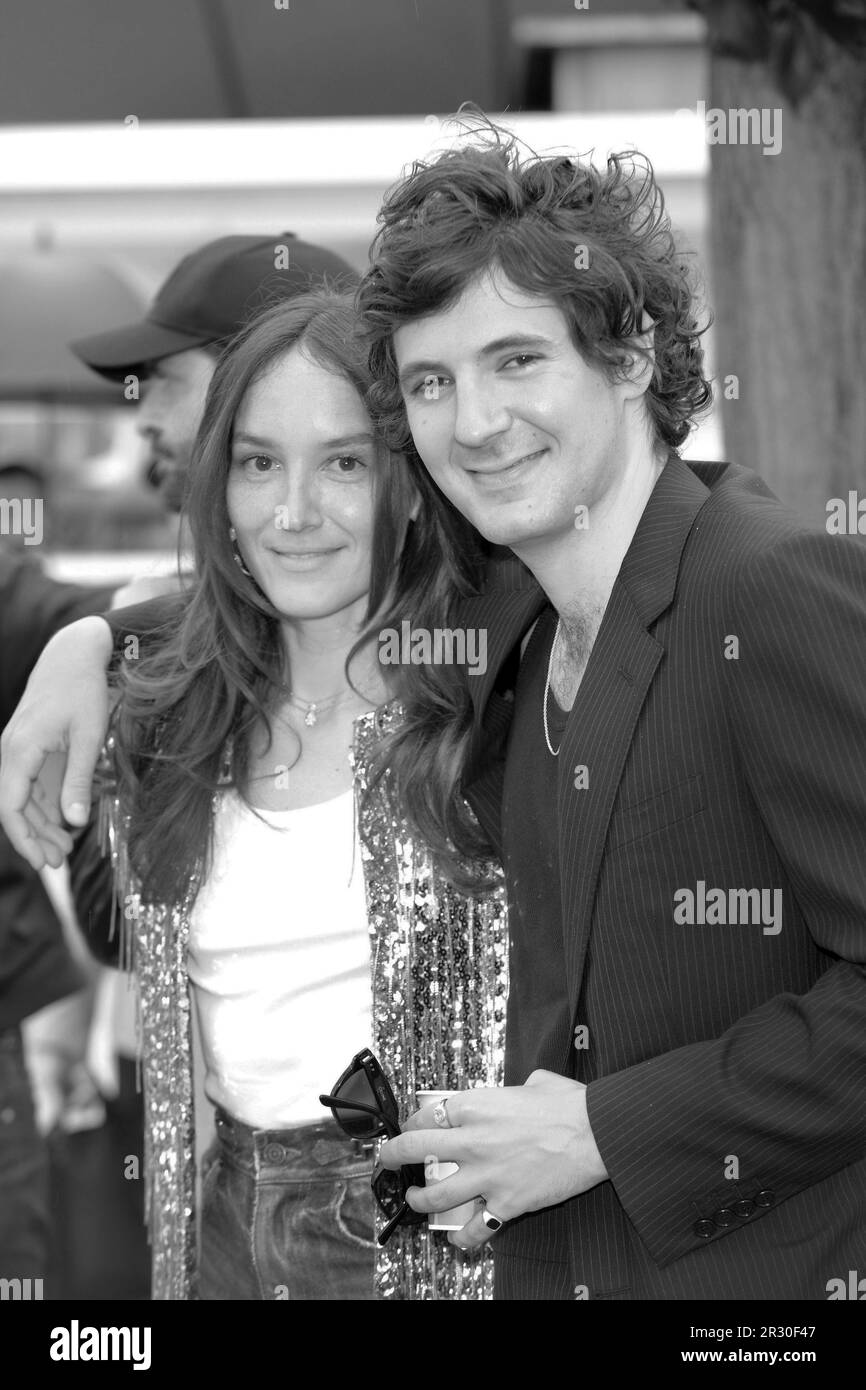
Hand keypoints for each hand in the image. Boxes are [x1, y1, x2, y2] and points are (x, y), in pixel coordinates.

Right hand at [0, 616, 112, 868]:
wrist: (72, 653)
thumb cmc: (82, 690)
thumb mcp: (87, 737)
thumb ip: (78, 780)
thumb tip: (74, 823)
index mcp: (20, 750)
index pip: (10, 807)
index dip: (24, 839)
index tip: (42, 863)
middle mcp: (11, 752)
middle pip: (14, 807)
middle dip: (34, 838)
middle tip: (59, 864)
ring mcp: (18, 750)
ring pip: (21, 798)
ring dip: (40, 825)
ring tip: (65, 850)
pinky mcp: (29, 748)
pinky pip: (30, 785)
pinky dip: (44, 806)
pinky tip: (65, 823)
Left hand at [379, 1070, 608, 1250]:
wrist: (596, 1133)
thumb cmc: (570, 1106)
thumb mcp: (536, 1082)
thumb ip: (515, 1090)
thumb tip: (520, 1092)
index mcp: (475, 1105)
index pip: (426, 1114)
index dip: (412, 1122)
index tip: (410, 1127)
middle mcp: (472, 1140)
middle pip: (414, 1148)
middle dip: (392, 1155)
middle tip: (386, 1160)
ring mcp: (486, 1174)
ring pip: (434, 1194)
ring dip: (419, 1199)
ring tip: (416, 1199)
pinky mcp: (506, 1203)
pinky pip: (475, 1228)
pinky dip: (464, 1238)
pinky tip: (459, 1239)